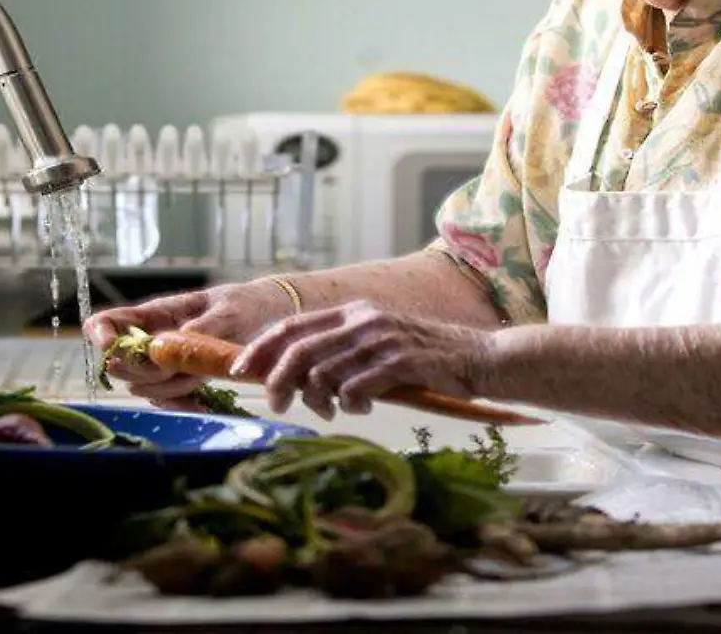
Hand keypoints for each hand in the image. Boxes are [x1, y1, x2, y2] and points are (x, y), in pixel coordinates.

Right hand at [82, 281, 291, 409]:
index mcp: (157, 314)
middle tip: (177, 365)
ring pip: (143, 387)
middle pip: (120, 364)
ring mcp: (166, 363)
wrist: (271, 319)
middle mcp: (154, 340)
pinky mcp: (182, 382)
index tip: (112, 349)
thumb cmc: (246, 306)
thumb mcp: (229, 311)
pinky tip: (205, 406)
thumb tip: (171, 344)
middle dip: (143, 370)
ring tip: (202, 378)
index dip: (100, 337)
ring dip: (167, 390)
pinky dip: (183, 406)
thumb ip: (200, 329)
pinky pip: (168, 402)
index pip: (107, 323)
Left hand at [228, 300, 493, 419]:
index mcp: (354, 312)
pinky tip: (364, 407)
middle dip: (278, 379)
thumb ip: (342, 354)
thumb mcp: (379, 344)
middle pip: (300, 350)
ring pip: (325, 373)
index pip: (293, 326)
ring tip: (333, 409)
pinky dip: (350, 403)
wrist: (480, 358)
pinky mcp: (401, 361)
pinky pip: (356, 388)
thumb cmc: (426, 359)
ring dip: (320, 399)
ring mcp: (382, 339)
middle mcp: (363, 319)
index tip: (240, 369)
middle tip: (274, 403)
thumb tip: (298, 379)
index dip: (261, 348)